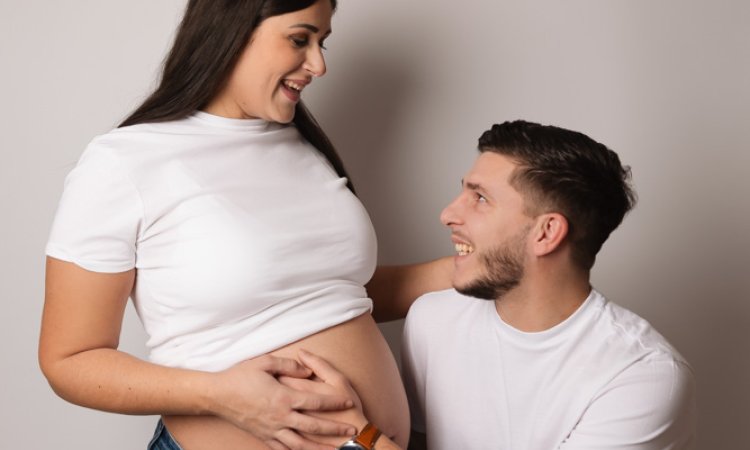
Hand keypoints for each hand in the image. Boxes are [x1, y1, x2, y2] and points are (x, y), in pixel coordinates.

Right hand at [208, 354, 356, 449]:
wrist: (216, 395)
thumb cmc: (240, 376)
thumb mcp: (265, 362)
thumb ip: (290, 365)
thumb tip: (308, 369)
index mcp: (283, 397)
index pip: (315, 401)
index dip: (334, 403)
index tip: (348, 403)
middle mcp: (280, 417)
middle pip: (313, 427)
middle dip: (334, 430)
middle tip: (352, 431)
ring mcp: (271, 430)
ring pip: (300, 444)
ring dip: (319, 448)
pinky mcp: (263, 437)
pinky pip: (283, 449)